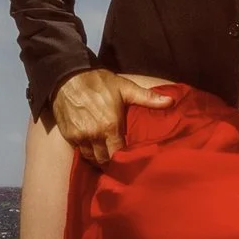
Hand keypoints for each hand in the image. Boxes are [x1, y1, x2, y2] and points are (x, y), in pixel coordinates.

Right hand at [49, 68, 172, 167]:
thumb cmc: (99, 82)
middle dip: (111, 162)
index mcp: (110, 126)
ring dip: (98, 158)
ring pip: (90, 158)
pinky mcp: (68, 135)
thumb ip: (148, 98)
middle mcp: (94, 135)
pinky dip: (86, 151)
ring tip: (107, 156)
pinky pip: (79, 150)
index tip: (130, 161)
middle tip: (119, 161)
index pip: (118, 155)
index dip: (124, 160)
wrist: (68, 76)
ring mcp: (79, 136)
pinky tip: (93, 148)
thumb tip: (171, 101)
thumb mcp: (125, 88)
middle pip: (104, 160)